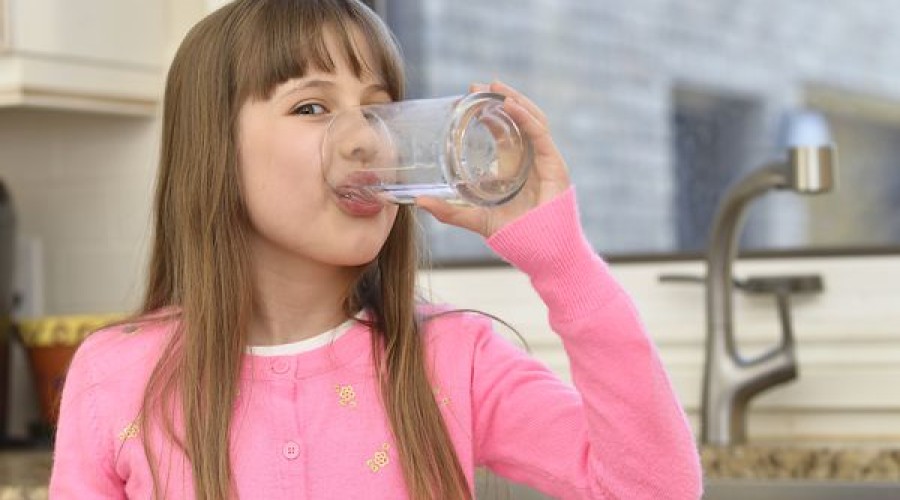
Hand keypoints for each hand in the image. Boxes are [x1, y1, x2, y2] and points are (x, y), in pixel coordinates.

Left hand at [415, 81, 570, 236]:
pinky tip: (510, 106)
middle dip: (498, 98)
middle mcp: (529, 158)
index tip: (466, 97)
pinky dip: (526, 118)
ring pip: (532, 119)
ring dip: (513, 100)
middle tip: (475, 87)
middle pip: (517, 117)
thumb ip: (449, 211)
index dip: (486, 110)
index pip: (502, 128)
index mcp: (513, 165)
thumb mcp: (475, 219)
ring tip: (495, 87)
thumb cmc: (516, 238)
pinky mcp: (555, 165)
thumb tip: (419, 202)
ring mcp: (544, 160)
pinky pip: (540, 135)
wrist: (544, 254)